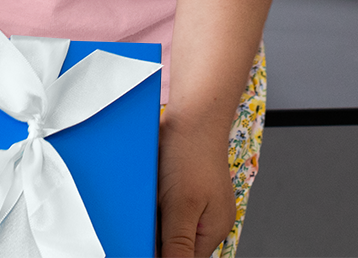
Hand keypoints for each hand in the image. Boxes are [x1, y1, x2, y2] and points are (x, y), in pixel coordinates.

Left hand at [158, 115, 236, 257]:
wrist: (191, 114)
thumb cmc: (192, 153)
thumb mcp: (182, 207)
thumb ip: (178, 245)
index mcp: (212, 231)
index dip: (160, 253)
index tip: (145, 236)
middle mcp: (205, 222)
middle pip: (173, 246)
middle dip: (154, 234)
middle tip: (148, 210)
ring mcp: (194, 206)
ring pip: (164, 227)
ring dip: (151, 217)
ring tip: (151, 196)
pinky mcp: (181, 191)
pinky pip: (162, 208)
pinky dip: (152, 203)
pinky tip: (150, 188)